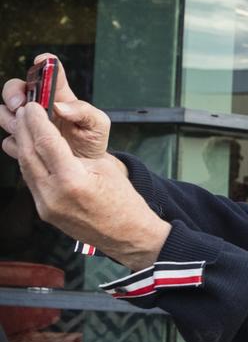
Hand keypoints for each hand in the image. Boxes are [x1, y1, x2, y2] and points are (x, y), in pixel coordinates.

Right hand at [1, 54, 111, 158]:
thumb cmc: (92, 140)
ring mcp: (28, 123)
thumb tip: (61, 106)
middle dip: (13, 93)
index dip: (44, 62)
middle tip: (22, 105)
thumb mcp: (98, 123)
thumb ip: (84, 111)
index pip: (48, 71)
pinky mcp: (22, 141)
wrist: (88, 165)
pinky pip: (9, 140)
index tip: (41, 61)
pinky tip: (31, 146)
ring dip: (12, 118)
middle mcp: (39, 106)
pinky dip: (17, 141)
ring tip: (27, 128)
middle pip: (14, 88)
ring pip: (3, 112)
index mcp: (59, 95)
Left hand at [8, 103, 168, 271]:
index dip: (37, 121)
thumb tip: (52, 134)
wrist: (129, 236)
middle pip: (29, 154)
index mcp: (73, 181)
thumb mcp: (104, 168)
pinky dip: (29, 161)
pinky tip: (32, 149)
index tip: (34, 106)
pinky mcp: (44, 211)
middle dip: (25, 128)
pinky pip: (31, 180)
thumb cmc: (124, 201)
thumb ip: (73, 152)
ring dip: (23, 144)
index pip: (46, 143)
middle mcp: (53, 195)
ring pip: (25, 167)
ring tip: (25, 125)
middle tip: (25, 110)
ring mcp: (46, 206)